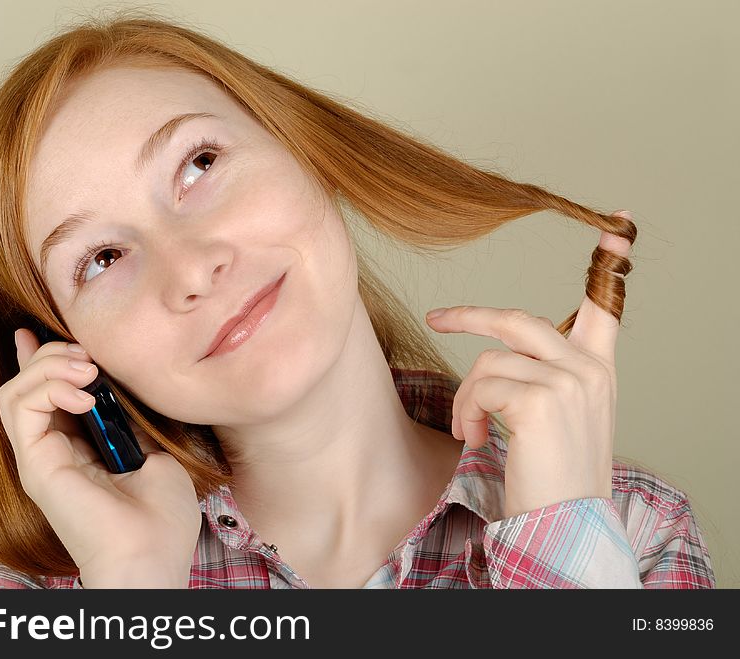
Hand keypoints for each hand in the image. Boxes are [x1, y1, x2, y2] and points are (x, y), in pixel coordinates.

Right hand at [0, 329, 201, 586]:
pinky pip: (19, 407)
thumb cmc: (161, 516)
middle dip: (54, 354)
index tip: (46, 329)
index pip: (46, 394)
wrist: (155, 555)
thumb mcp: (155, 450)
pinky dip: (48, 386)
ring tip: (89, 370)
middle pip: (26, 385)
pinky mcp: (35, 465)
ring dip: (50, 365)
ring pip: (15, 390)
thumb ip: (131, 418)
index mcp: (80, 449)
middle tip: (90, 356)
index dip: (44, 358)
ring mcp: (41, 458)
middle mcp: (54, 451)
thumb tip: (118, 384)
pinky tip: (84, 393)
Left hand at [425, 213, 631, 518]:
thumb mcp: (560, 418)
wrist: (565, 526)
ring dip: (467, 397)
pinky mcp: (540, 400)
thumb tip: (499, 356)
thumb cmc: (553, 476)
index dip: (610, 263)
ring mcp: (568, 382)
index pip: (607, 307)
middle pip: (517, 319)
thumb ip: (543, 378)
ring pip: (488, 360)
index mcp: (598, 371)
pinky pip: (481, 386)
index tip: (618, 222)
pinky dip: (469, 413)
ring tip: (472, 431)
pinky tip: (480, 440)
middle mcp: (588, 370)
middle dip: (469, 316)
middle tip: (438, 318)